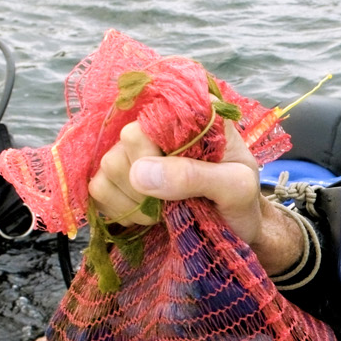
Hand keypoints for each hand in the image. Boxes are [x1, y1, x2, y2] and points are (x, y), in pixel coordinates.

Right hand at [86, 120, 304, 272]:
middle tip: (174, 204)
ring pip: (106, 168)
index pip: (151, 117)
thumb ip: (195, 176)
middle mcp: (159, 124)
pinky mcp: (120, 176)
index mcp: (193, 112)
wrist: (237, 228)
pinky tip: (146, 217)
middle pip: (123, 144)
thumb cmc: (243, 202)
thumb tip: (140, 172)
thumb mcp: (236, 188)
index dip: (156, 155)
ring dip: (134, 202)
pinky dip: (119, 210)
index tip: (177, 185)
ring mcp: (136, 149)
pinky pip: (97, 188)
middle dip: (147, 185)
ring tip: (164, 213)